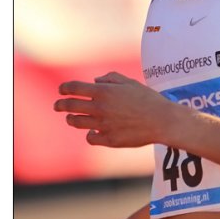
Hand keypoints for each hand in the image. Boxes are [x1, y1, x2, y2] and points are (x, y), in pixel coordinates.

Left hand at [53, 71, 168, 146]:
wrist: (162, 121)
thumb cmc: (148, 99)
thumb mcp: (130, 82)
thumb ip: (110, 78)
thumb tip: (95, 81)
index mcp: (103, 92)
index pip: (74, 88)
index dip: (64, 88)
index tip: (62, 89)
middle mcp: (99, 108)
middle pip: (70, 106)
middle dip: (60, 105)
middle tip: (57, 105)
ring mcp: (103, 125)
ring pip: (76, 122)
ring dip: (71, 119)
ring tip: (70, 118)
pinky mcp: (109, 139)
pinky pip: (90, 138)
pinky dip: (89, 135)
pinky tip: (91, 132)